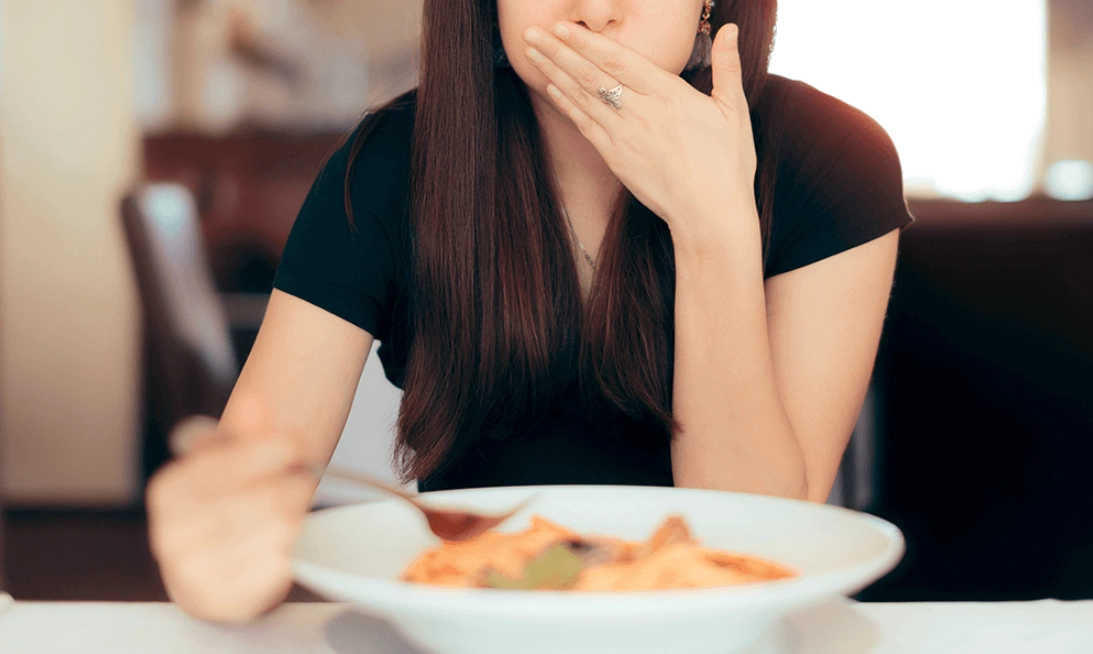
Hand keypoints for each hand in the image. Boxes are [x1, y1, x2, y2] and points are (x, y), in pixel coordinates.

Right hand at [146, 394, 315, 621]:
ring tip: (295, 511)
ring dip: (296, 516)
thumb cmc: (220, 510)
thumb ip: (243, 432)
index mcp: (168, 491)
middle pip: (264, 497)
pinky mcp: (221, 601)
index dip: (275, 447)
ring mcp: (192, 572)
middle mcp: (170, 533)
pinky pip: (277, 566)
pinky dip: (290, 549)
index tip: (296, 443)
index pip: (232, 459)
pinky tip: (285, 542)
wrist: (207, 575)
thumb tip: (255, 397)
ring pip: (276, 530)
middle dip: (293, 484)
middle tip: (302, 481)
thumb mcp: (226, 464)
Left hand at [522, 21, 757, 235]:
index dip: (587, 41)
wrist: (710, 214)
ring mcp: (624, 136)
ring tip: (531, 52)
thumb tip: (730, 29)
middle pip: (591, 74)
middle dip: (558, 50)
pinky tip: (552, 88)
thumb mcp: (733, 110)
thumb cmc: (726, 164)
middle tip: (531, 32)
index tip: (563, 26)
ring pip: (582, 97)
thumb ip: (727, 66)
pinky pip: (585, 125)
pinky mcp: (616, 159)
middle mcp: (640, 112)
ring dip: (554, 72)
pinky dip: (567, 104)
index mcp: (668, 94)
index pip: (619, 58)